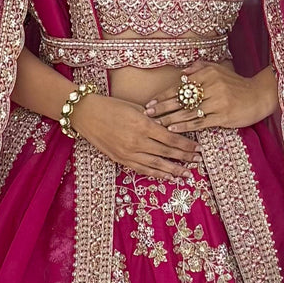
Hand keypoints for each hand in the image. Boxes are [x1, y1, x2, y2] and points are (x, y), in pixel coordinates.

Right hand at [70, 92, 197, 180]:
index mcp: (142, 125)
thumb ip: (153, 119)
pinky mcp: (120, 159)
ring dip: (173, 170)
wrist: (86, 114)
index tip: (197, 148)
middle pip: (166, 152)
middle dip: (184, 157)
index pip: (170, 138)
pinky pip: (142, 169)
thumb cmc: (111, 106)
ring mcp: (128, 152)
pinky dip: (156, 173)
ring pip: (156, 164)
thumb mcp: (135, 107)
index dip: (186, 145)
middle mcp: (137, 141)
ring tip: (186, 175)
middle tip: (197, 161)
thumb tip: (169, 127)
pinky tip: (166, 176)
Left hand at [145, 61, 277, 132]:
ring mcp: (218, 101)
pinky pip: (200, 122)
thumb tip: (182, 74)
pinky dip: (185, 126)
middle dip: (162, 107)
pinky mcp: (223, 115)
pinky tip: (173, 129)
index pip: (180, 86)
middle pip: (181, 99)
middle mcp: (212, 86)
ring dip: (170, 118)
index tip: (150, 103)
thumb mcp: (219, 70)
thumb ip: (200, 68)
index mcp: (208, 74)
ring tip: (157, 124)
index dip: (163, 95)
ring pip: (188, 111)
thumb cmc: (236, 85)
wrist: (259, 96)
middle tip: (148, 114)